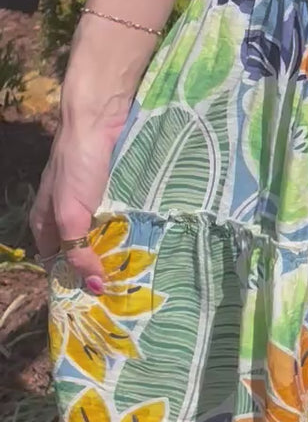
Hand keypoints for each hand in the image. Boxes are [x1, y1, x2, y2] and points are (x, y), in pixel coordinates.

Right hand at [30, 112, 125, 290]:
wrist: (100, 118)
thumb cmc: (77, 165)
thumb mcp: (71, 213)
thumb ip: (79, 249)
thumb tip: (95, 285)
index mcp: (46, 221)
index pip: (55, 261)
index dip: (72, 280)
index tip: (95, 302)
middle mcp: (66, 214)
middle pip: (82, 250)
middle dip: (99, 268)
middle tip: (124, 292)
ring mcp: (91, 201)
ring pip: (104, 235)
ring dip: (118, 251)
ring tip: (141, 273)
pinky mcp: (113, 191)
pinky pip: (121, 218)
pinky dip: (131, 231)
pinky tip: (148, 244)